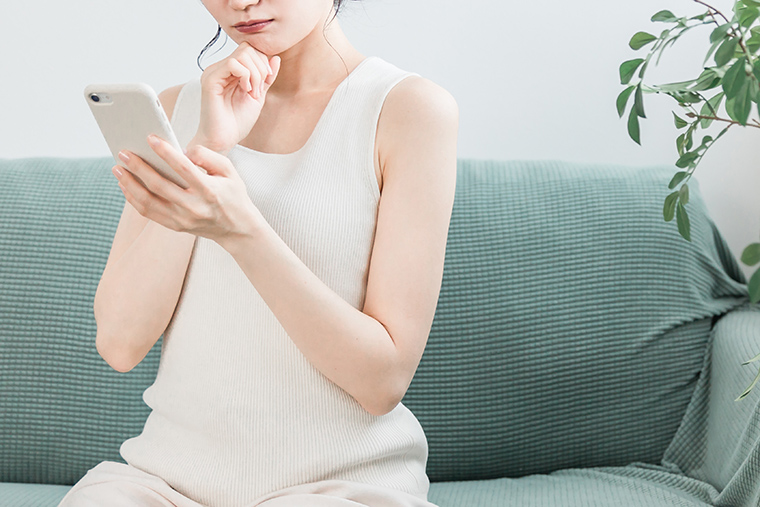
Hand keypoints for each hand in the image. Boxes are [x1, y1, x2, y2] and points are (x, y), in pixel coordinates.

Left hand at [113, 134, 263, 244]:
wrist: (237, 229)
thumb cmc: (233, 195)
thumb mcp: (230, 172)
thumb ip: (208, 156)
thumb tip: (182, 151)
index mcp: (210, 191)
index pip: (184, 169)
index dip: (166, 153)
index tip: (150, 138)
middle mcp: (194, 207)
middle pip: (160, 185)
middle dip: (138, 167)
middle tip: (123, 153)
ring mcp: (183, 219)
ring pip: (149, 202)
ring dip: (129, 184)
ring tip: (118, 169)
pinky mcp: (175, 226)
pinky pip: (148, 213)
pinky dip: (134, 199)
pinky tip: (125, 185)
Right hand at [192, 41, 280, 153]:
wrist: (224, 139)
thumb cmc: (237, 121)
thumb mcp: (258, 96)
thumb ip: (266, 77)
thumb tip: (276, 58)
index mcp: (229, 71)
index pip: (249, 50)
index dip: (263, 63)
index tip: (264, 84)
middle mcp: (219, 68)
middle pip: (247, 49)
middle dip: (261, 69)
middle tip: (258, 91)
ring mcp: (213, 72)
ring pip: (242, 54)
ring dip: (255, 74)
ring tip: (252, 93)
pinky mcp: (210, 79)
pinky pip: (232, 64)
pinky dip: (246, 76)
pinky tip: (245, 90)